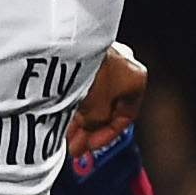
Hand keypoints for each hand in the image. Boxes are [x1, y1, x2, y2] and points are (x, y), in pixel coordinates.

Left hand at [66, 41, 147, 160]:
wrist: (70, 47)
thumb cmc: (91, 75)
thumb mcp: (97, 112)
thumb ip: (96, 126)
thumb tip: (89, 129)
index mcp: (136, 79)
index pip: (126, 115)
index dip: (108, 135)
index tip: (90, 146)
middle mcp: (123, 65)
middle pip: (107, 107)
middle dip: (90, 129)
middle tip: (74, 145)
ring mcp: (104, 57)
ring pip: (93, 95)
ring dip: (80, 116)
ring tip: (62, 134)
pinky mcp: (83, 53)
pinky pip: (82, 82)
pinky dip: (73, 100)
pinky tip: (59, 115)